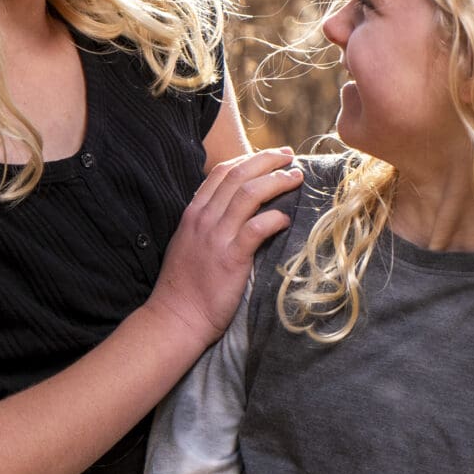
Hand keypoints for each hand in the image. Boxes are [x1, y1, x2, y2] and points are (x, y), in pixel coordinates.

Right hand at [147, 147, 301, 342]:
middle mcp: (203, 219)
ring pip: (249, 194)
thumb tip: (233, 211)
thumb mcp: (188, 244)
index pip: (221, 172)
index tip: (270, 156)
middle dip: (268, 160)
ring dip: (277, 181)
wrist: (176, 318)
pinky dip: (275, 218)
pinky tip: (287, 218)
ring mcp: (216, 237)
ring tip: (296, 178)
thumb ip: (207, 224)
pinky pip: (257, 228)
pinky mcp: (231, 258)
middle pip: (238, 175)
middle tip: (290, 157)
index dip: (248, 159)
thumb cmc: (184, 286)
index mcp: (193, 213)